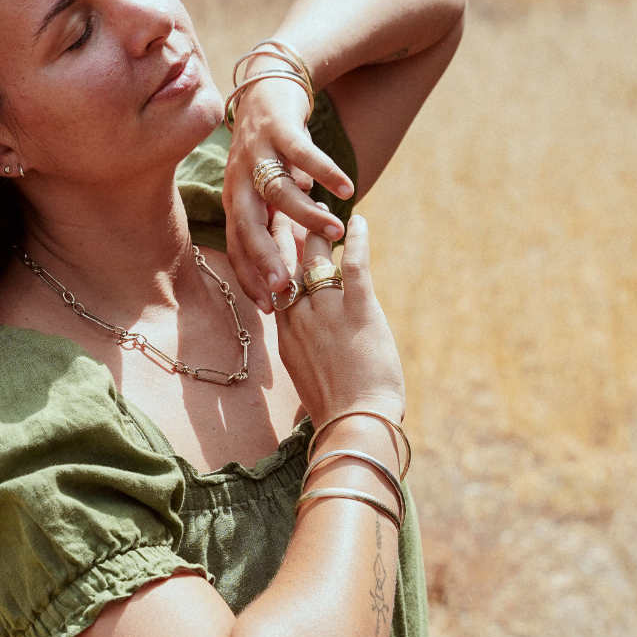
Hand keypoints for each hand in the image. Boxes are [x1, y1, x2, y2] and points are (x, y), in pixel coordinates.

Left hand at [222, 74, 353, 310]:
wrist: (267, 89)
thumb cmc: (271, 152)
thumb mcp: (267, 192)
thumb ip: (277, 225)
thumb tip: (295, 270)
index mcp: (235, 200)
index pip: (237, 247)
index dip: (250, 278)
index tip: (270, 309)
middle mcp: (238, 179)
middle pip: (247, 224)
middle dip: (265, 258)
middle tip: (287, 286)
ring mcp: (256, 152)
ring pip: (278, 191)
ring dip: (306, 215)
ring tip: (336, 232)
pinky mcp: (278, 128)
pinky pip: (302, 155)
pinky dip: (324, 172)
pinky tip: (347, 188)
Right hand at [272, 214, 404, 428]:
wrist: (354, 422)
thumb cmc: (337, 412)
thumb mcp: (309, 382)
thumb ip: (306, 360)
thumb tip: (313, 362)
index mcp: (285, 336)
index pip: (276, 289)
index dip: (275, 262)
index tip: (275, 242)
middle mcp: (299, 318)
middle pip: (288, 266)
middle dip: (289, 237)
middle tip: (295, 215)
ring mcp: (326, 311)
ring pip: (316, 259)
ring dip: (320, 233)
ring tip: (327, 214)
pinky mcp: (358, 309)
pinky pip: (354, 264)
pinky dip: (358, 240)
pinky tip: (361, 222)